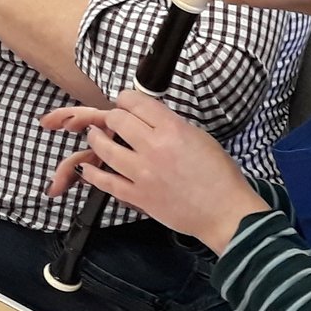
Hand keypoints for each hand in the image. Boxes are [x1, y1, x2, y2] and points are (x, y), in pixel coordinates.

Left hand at [40, 92, 268, 251]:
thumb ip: (172, 126)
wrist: (223, 212)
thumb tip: (149, 120)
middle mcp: (153, 147)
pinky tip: (87, 167)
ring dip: (97, 139)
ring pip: (104, 148)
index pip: (136, 102)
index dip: (126, 98)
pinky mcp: (136, 196)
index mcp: (172, 129)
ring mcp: (141, 174)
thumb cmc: (220, 175)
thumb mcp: (200, 137)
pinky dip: (93, 173)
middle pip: (117, 120)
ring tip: (95, 136)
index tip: (125, 102)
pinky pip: (105, 181)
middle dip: (112, 116)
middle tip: (114, 120)